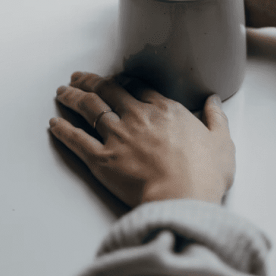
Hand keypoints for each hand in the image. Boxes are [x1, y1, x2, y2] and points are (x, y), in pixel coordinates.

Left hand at [49, 71, 234, 207]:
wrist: (183, 199)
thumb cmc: (205, 175)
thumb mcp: (222, 142)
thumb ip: (216, 118)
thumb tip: (213, 101)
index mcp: (165, 110)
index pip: (138, 87)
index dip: (123, 81)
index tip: (114, 79)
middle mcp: (137, 117)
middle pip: (108, 91)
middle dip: (91, 81)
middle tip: (79, 76)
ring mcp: (117, 136)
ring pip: (89, 108)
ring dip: (73, 97)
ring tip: (62, 91)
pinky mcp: (101, 159)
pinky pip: (76, 140)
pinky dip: (63, 130)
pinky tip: (54, 123)